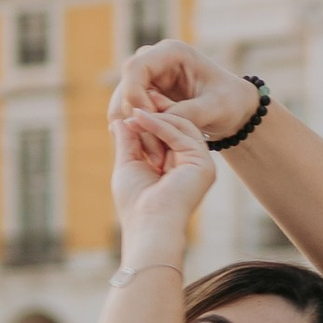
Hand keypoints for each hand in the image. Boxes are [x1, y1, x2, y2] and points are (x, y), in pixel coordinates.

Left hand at [110, 93, 216, 247]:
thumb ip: (128, 141)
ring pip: (183, 126)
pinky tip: (141, 117)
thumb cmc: (136, 204)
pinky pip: (182, 134)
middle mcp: (194, 166)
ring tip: (135, 108)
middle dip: (157, 112)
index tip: (132, 106)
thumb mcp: (129, 165)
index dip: (150, 119)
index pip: (167, 135)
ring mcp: (201, 164)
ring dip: (157, 115)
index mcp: (179, 168)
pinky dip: (160, 124)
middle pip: (179, 127)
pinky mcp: (204, 164)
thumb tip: (119, 120)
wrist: (149, 226)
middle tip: (137, 97)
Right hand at [112, 43, 257, 141]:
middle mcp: (152, 62)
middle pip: (125, 89)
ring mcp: (145, 79)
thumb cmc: (229, 101)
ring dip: (135, 132)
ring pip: (122, 106)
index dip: (136, 97)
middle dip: (136, 121)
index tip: (152, 122)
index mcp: (171, 53)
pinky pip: (128, 117)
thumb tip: (156, 121)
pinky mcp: (142, 96)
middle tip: (155, 151)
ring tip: (158, 157)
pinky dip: (137, 135)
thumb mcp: (216, 108)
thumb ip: (189, 112)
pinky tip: (154, 152)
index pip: (136, 68)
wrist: (232, 108)